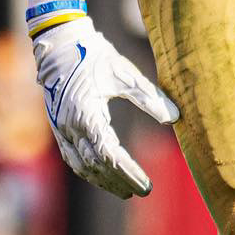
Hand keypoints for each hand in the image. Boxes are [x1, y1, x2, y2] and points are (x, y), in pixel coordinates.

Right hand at [32, 18, 178, 197]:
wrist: (61, 44)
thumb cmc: (96, 56)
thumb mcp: (126, 73)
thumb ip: (149, 97)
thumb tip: (175, 117)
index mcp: (87, 114)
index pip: (110, 155)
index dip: (129, 173)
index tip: (146, 185)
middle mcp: (71, 126)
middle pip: (96, 166)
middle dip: (120, 181)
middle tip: (143, 190)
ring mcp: (61, 129)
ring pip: (82, 166)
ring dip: (103, 181)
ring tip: (125, 190)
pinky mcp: (58, 127)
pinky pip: (72, 157)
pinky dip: (88, 171)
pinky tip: (102, 175)